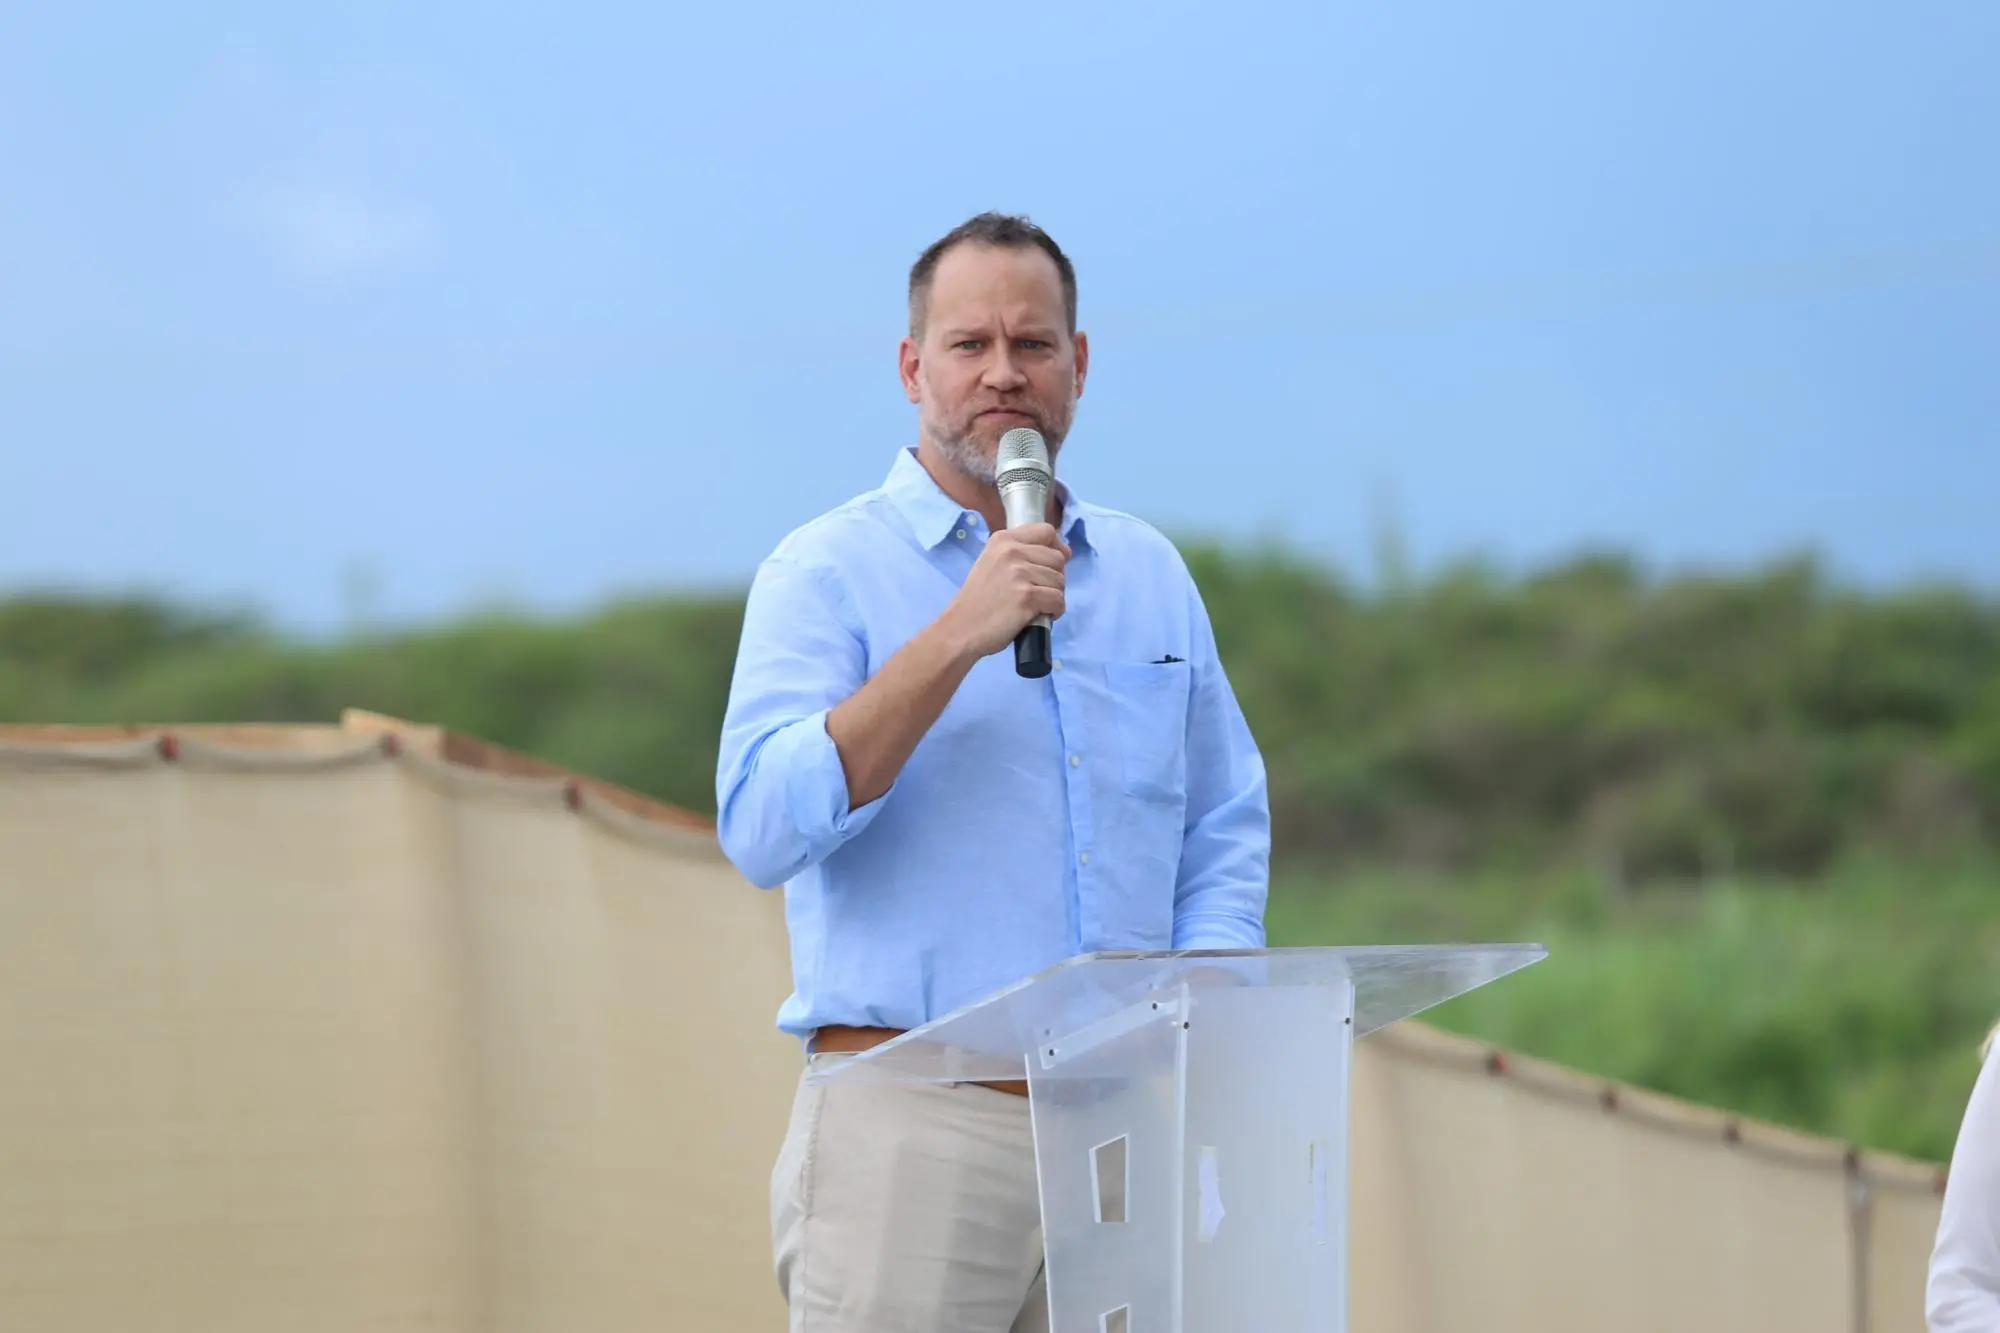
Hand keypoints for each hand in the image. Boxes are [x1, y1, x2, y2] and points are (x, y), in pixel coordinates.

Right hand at [940, 523, 1069, 658]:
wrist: (961, 628)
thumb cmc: (978, 600)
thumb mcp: (992, 562)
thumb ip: (1018, 553)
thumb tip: (1062, 553)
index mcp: (1003, 539)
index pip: (1046, 531)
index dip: (1057, 547)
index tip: (1052, 565)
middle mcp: (1012, 551)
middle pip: (1058, 558)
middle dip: (1055, 578)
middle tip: (1039, 593)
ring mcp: (1020, 573)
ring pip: (1060, 581)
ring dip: (1054, 596)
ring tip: (1035, 606)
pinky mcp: (1027, 596)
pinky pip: (1058, 600)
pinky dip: (1054, 611)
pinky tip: (1039, 615)